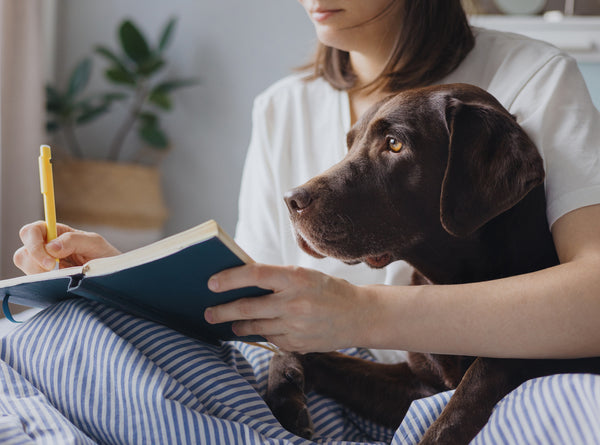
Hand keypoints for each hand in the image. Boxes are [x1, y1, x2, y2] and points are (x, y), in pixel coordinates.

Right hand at [13, 221, 120, 273]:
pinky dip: (43, 283)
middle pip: (23, 252)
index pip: (31, 231)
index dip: (34, 245)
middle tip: (55, 272)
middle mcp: (45, 248)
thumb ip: (73, 241)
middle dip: (36, 264)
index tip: (51, 263)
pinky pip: (33, 282)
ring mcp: (43, 265)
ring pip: (25, 268)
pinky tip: (59, 284)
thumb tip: (50, 247)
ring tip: (63, 277)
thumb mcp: (95, 244)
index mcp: (56, 234)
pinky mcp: (45, 280)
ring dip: (40, 275)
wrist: (112, 275)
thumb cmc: (105, 255)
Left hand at [204, 263, 373, 351]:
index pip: (255, 274)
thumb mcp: (305, 275)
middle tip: (208, 312)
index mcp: (297, 278)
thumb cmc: (328, 290)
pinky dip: (264, 333)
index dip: (230, 278)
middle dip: (223, 311)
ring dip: (239, 325)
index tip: (211, 283)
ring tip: (230, 324)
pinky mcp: (299, 344)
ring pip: (256, 327)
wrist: (359, 315)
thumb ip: (277, 279)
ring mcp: (297, 326)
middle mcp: (295, 302)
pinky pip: (272, 339)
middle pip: (248, 307)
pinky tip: (261, 329)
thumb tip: (241, 283)